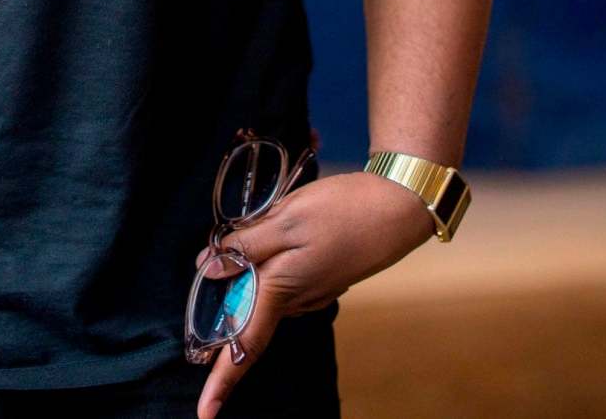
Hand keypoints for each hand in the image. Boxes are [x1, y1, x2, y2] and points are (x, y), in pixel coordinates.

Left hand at [189, 172, 437, 417]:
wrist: (401, 207)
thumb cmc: (344, 211)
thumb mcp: (287, 218)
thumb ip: (246, 245)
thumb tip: (208, 267)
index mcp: (282, 290)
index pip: (245, 344)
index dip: (222, 379)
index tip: (205, 413)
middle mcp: (298, 300)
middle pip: (249, 317)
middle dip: (226, 308)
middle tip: (213, 278)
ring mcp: (314, 291)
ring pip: (265, 295)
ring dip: (248, 280)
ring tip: (243, 244)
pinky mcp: (324, 276)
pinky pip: (283, 281)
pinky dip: (267, 268)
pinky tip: (269, 238)